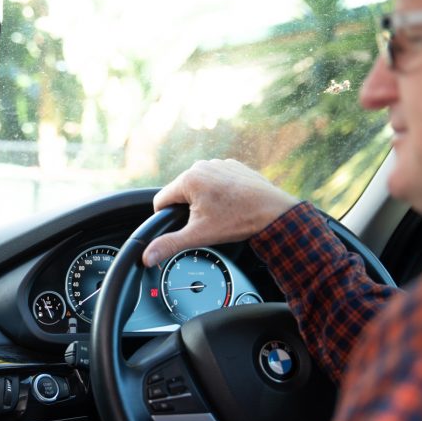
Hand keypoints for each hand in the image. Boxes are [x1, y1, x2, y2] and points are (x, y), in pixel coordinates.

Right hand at [142, 159, 299, 267]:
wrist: (274, 212)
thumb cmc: (239, 221)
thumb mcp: (199, 235)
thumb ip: (169, 244)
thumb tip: (147, 256)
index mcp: (188, 179)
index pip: (161, 201)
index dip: (167, 217)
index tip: (184, 226)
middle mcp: (201, 166)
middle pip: (180, 193)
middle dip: (188, 209)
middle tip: (208, 221)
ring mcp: (218, 163)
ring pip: (198, 186)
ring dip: (203, 200)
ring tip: (221, 213)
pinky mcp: (232, 166)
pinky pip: (215, 180)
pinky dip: (218, 192)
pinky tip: (231, 204)